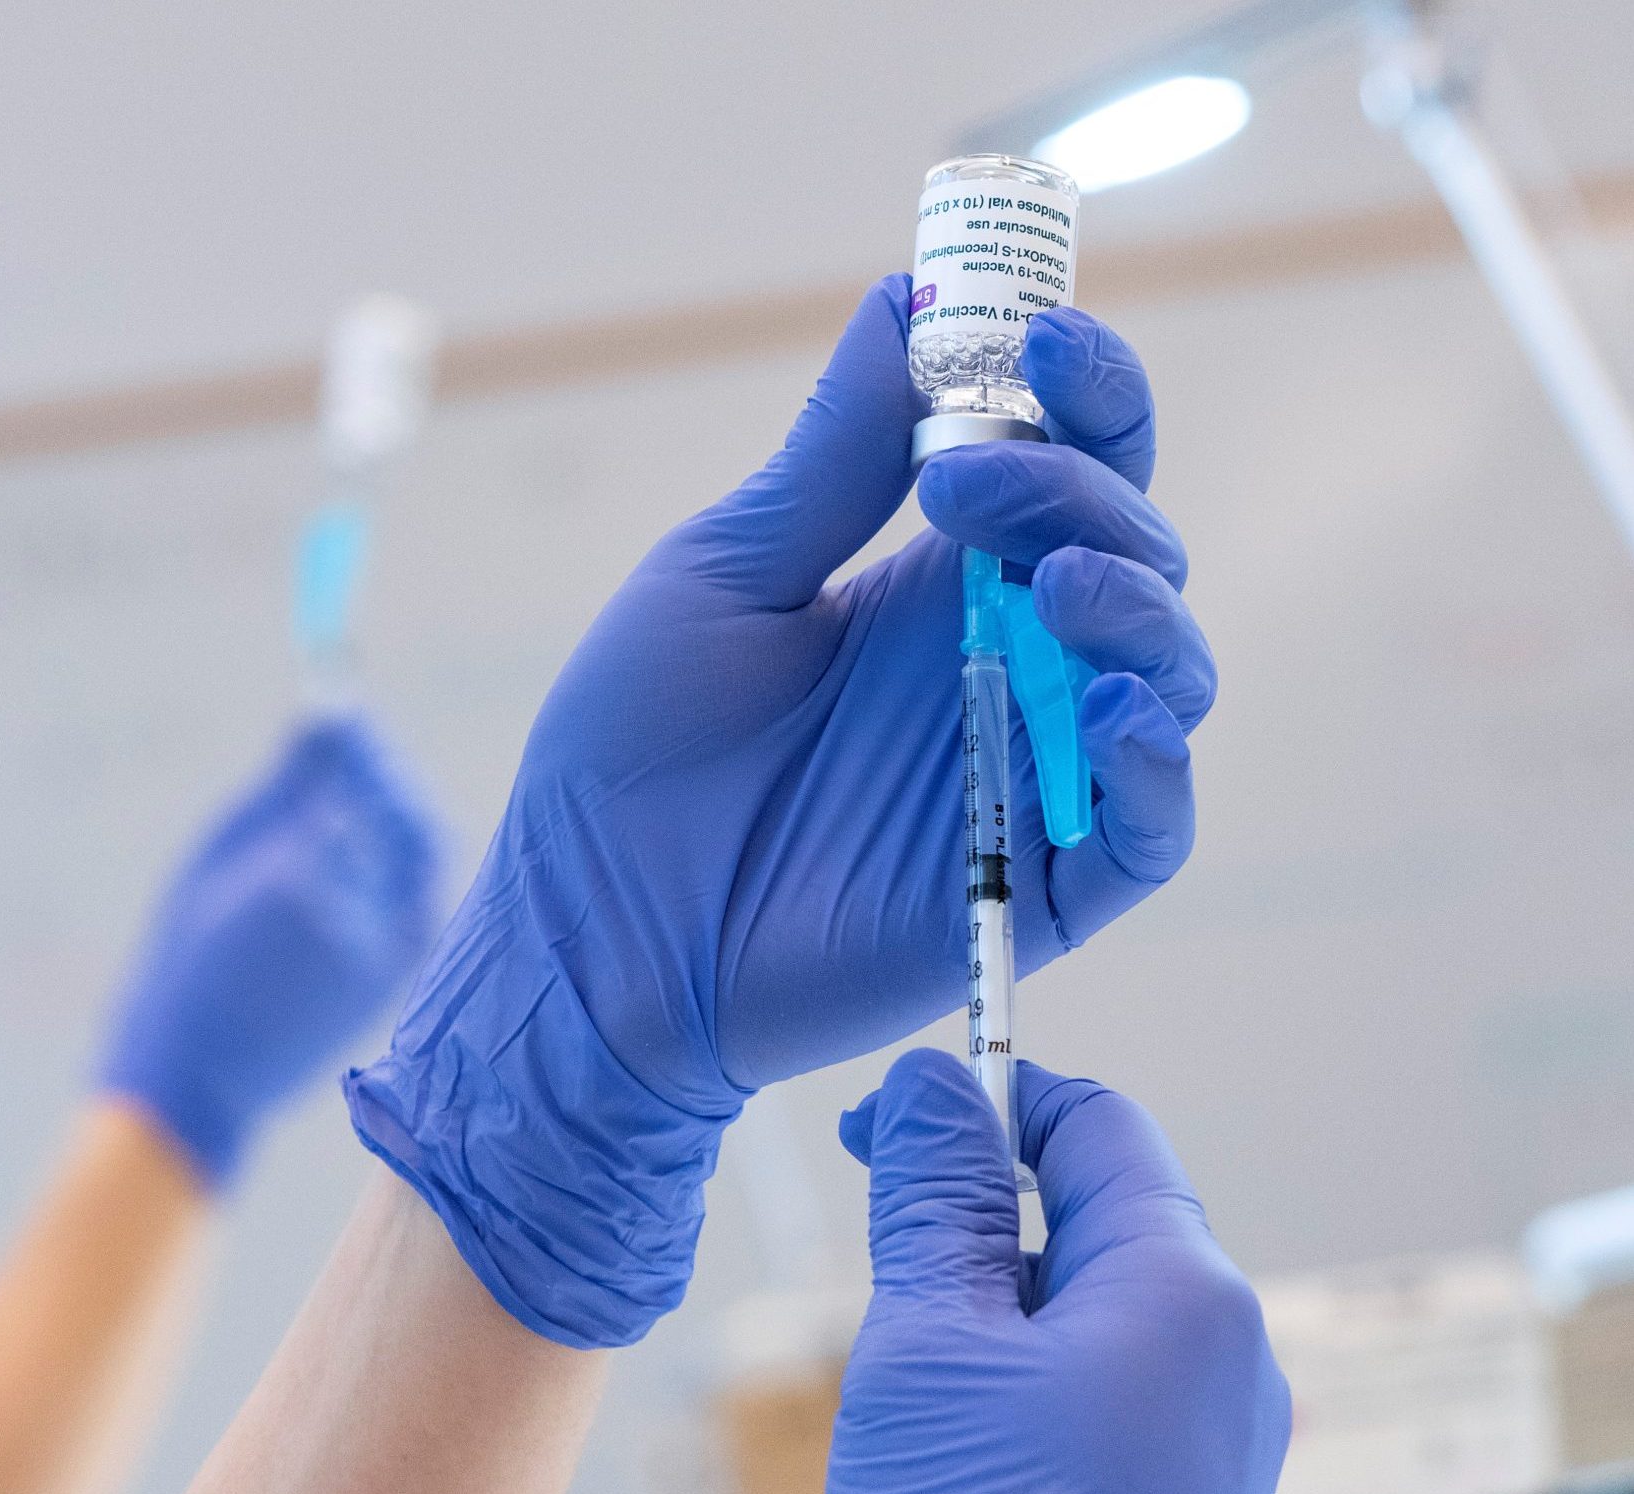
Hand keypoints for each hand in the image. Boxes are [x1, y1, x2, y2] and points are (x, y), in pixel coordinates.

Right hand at [101, 715, 441, 1189]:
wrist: (197, 1079)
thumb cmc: (189, 959)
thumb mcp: (216, 861)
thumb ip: (281, 789)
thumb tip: (325, 714)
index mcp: (303, 874)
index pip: (363, 781)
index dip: (361, 743)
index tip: (343, 715)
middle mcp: (358, 917)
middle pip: (410, 819)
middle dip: (387, 777)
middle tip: (355, 752)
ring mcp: (387, 956)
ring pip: (419, 863)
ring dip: (393, 822)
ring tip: (341, 809)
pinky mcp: (396, 984)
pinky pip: (412, 903)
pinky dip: (392, 870)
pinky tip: (349, 864)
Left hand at [346, 275, 1213, 1345]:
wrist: (591, 932)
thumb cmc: (631, 754)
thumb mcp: (722, 579)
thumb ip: (830, 461)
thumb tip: (906, 297)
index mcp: (933, 578)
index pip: (1066, 460)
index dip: (1083, 388)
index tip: (1043, 331)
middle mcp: (1003, 663)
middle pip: (1128, 546)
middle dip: (1079, 489)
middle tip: (961, 485)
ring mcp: (1029, 771)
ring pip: (1166, 671)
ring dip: (1134, 608)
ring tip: (1051, 587)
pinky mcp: (1039, 888)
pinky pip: (1152, 824)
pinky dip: (1157, 762)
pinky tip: (1108, 709)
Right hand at [827, 1050, 1289, 1493]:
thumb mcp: (926, 1346)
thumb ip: (930, 1200)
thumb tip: (929, 1085)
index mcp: (1181, 1289)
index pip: (1094, 1124)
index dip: (986, 1098)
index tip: (885, 1120)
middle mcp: (1227, 1351)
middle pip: (1094, 1216)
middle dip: (977, 1223)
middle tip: (879, 1269)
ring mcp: (1218, 1435)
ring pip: (1090, 1307)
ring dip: (991, 1311)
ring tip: (919, 1393)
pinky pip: (1107, 1388)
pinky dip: (1024, 1381)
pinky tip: (962, 1449)